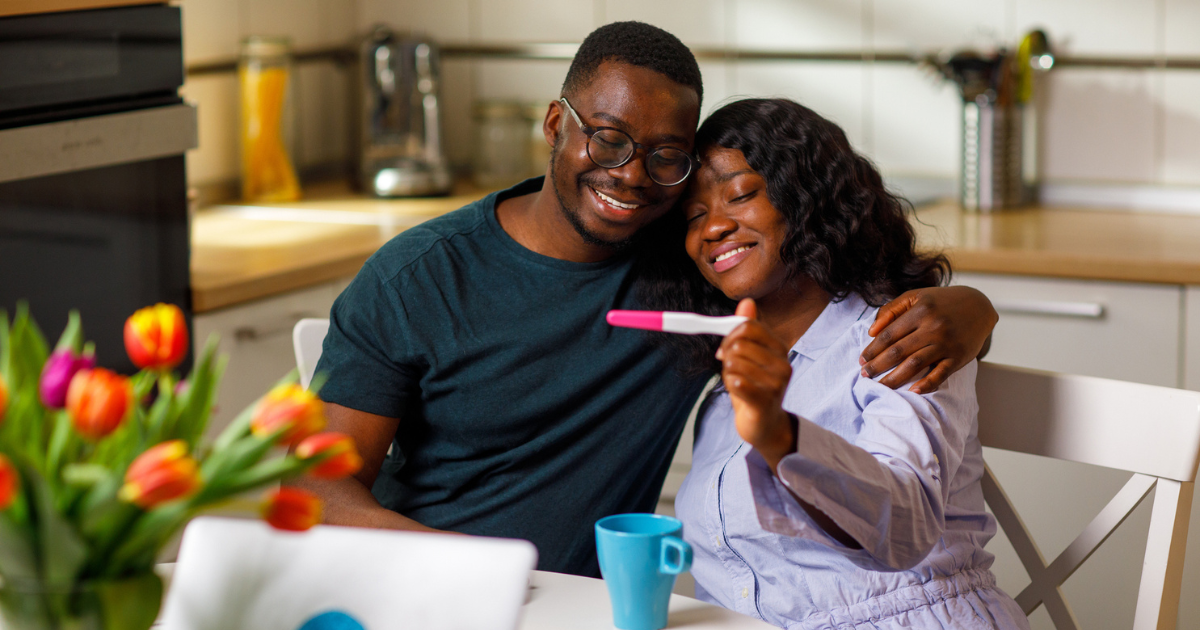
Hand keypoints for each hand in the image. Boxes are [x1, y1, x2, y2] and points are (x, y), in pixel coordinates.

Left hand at [718, 299, 795, 470]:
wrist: (765, 425)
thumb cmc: (755, 387)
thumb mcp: (750, 356)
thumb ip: (748, 330)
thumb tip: (747, 301)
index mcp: (779, 348)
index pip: (749, 327)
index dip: (729, 334)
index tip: (724, 347)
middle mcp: (782, 363)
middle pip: (739, 344)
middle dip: (725, 355)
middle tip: (728, 366)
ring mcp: (776, 383)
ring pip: (733, 363)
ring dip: (727, 373)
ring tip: (737, 383)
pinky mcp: (766, 400)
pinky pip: (736, 382)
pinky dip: (730, 385)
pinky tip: (738, 391)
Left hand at [859, 286, 997, 393]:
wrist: (978, 306)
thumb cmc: (940, 302)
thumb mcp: (915, 297)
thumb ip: (891, 310)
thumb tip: (872, 331)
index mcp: (919, 311)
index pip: (889, 335)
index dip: (872, 349)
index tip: (861, 360)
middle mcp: (932, 327)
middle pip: (898, 351)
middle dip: (878, 365)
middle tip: (864, 375)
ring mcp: (946, 343)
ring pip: (915, 364)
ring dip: (894, 378)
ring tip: (880, 386)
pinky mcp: (958, 357)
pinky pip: (940, 374)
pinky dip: (926, 384)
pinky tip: (912, 391)